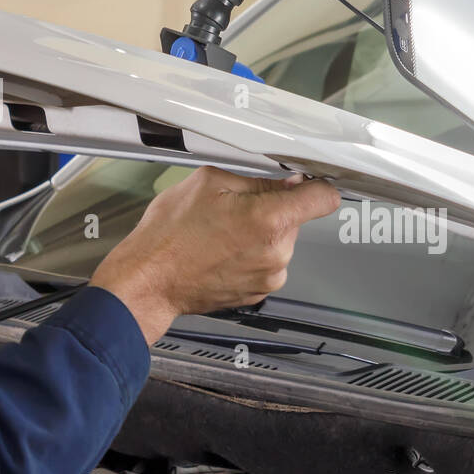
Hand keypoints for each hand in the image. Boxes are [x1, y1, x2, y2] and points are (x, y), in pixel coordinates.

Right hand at [90, 167, 339, 343]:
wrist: (148, 281)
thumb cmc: (169, 234)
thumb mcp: (209, 183)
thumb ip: (257, 181)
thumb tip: (287, 183)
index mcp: (269, 219)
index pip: (324, 199)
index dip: (316, 187)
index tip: (307, 184)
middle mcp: (277, 252)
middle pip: (295, 219)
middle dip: (273, 210)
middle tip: (234, 210)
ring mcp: (269, 277)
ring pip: (280, 242)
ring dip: (260, 235)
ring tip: (221, 234)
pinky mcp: (259, 293)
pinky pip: (266, 264)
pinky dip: (251, 256)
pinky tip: (221, 253)